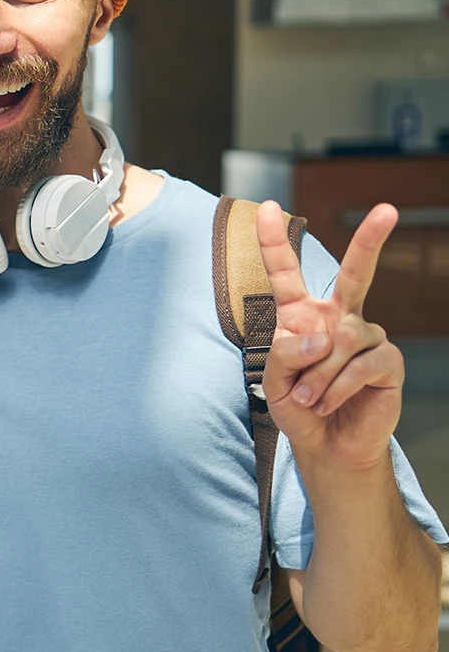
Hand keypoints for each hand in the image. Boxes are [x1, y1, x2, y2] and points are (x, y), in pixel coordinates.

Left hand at [258, 201, 404, 472]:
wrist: (325, 444)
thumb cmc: (298, 407)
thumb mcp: (275, 380)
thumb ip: (288, 353)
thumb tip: (327, 336)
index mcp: (302, 315)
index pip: (286, 273)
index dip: (273, 241)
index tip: (265, 206)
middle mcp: (339, 318)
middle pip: (357, 273)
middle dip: (371, 240)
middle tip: (387, 209)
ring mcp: (366, 337)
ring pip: (341, 341)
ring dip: (318, 376)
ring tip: (308, 398)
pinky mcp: (387, 361)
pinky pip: (359, 365)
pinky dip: (336, 387)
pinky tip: (327, 402)